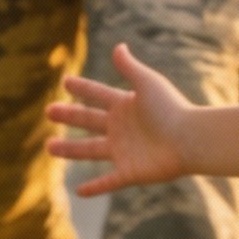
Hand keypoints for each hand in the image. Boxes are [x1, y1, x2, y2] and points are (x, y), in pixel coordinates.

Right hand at [45, 42, 194, 195]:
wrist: (190, 139)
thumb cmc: (171, 109)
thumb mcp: (147, 83)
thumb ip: (130, 67)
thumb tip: (118, 46)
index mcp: (126, 106)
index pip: (98, 94)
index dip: (82, 87)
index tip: (66, 80)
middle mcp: (122, 128)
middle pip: (89, 121)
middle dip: (69, 115)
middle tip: (49, 111)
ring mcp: (124, 151)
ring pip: (90, 150)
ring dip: (70, 150)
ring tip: (49, 147)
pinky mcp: (130, 172)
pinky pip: (108, 182)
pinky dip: (95, 187)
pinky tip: (79, 191)